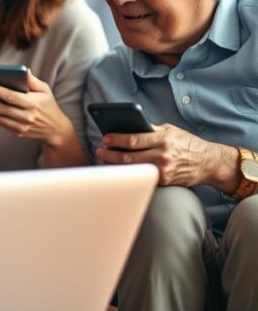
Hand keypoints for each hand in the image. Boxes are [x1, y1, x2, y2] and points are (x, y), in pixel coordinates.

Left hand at [0, 71, 73, 145]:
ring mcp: (22, 126)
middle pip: (2, 107)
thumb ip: (32, 80)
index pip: (11, 96)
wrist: (55, 129)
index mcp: (34, 103)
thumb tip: (22, 70)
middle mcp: (27, 116)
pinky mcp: (17, 132)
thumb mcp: (45, 90)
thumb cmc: (48, 105)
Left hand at [96, 123, 238, 188]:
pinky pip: (143, 177)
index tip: (105, 138)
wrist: (210, 162)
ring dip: (117, 165)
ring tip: (105, 159)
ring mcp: (164, 170)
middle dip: (111, 154)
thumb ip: (152, 130)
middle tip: (100, 151)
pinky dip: (130, 173)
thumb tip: (128, 128)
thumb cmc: (188, 143)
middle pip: (130, 157)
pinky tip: (120, 169)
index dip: (117, 139)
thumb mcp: (172, 131)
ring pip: (134, 169)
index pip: (134, 139)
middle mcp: (164, 155)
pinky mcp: (165, 181)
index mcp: (164, 139)